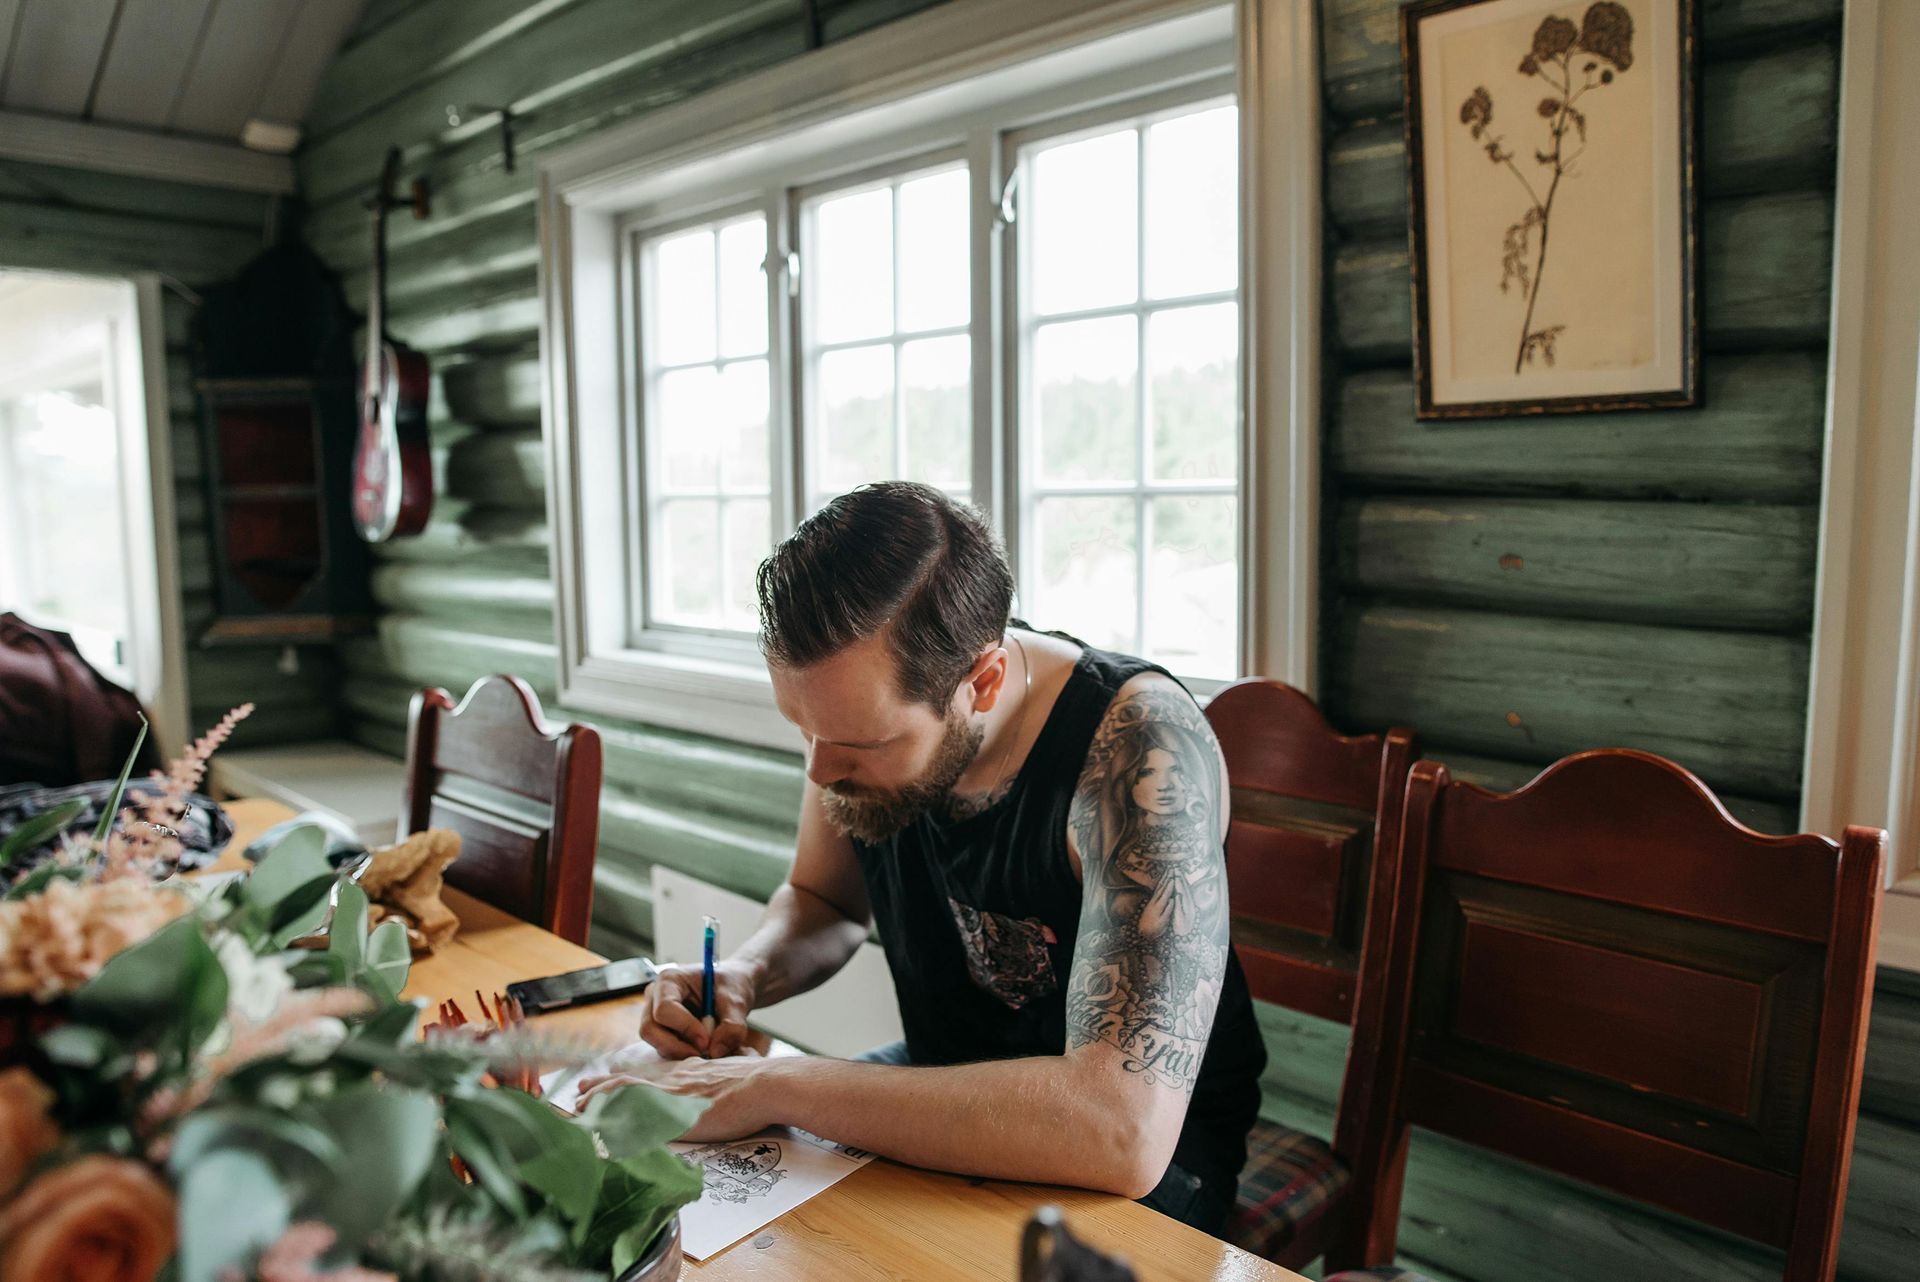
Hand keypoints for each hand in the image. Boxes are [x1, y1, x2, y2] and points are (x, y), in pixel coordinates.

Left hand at [577, 1056, 786, 1141]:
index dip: (629, 1077)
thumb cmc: (760, 1084)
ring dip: (599, 1101)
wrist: (765, 1085)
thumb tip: (723, 1092)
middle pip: (632, 1081)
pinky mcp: (670, 1114)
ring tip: (577, 1108)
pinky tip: (595, 1126)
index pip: (653, 1074)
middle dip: (603, 1088)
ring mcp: (672, 1096)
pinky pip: (630, 1116)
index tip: (611, 1078)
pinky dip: (610, 1120)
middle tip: (580, 1092)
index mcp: (691, 1073)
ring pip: (625, 1094)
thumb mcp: (734, 1078)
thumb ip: (721, 1083)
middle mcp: (676, 1081)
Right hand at [639, 958, 756, 1058]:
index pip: (664, 1009)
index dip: (685, 1028)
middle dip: (677, 1047)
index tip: (707, 1040)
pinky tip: (705, 1050)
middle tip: (705, 1053)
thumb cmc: (731, 986)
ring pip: (656, 1044)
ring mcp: (654, 1016)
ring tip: (710, 1050)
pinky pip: (665, 1050)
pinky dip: (685, 1055)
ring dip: (683, 1053)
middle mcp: (655, 997)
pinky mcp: (661, 1032)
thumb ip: (732, 1025)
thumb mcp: (738, 1001)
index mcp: (670, 980)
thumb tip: (715, 1052)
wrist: (732, 990)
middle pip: (650, 1030)